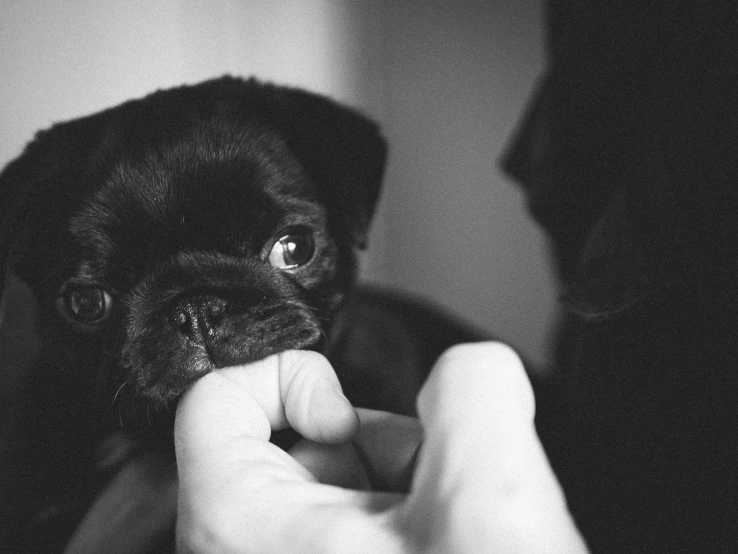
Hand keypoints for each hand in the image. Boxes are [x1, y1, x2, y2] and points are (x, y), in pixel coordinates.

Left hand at [174, 343, 587, 552]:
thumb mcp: (495, 498)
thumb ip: (474, 390)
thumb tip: (468, 373)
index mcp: (240, 535)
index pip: (215, 401)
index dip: (291, 378)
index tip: (345, 414)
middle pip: (292, 447)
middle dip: (379, 451)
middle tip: (430, 492)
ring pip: (332, 496)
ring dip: (404, 496)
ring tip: (451, 538)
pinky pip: (354, 539)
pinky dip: (405, 532)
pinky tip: (446, 553)